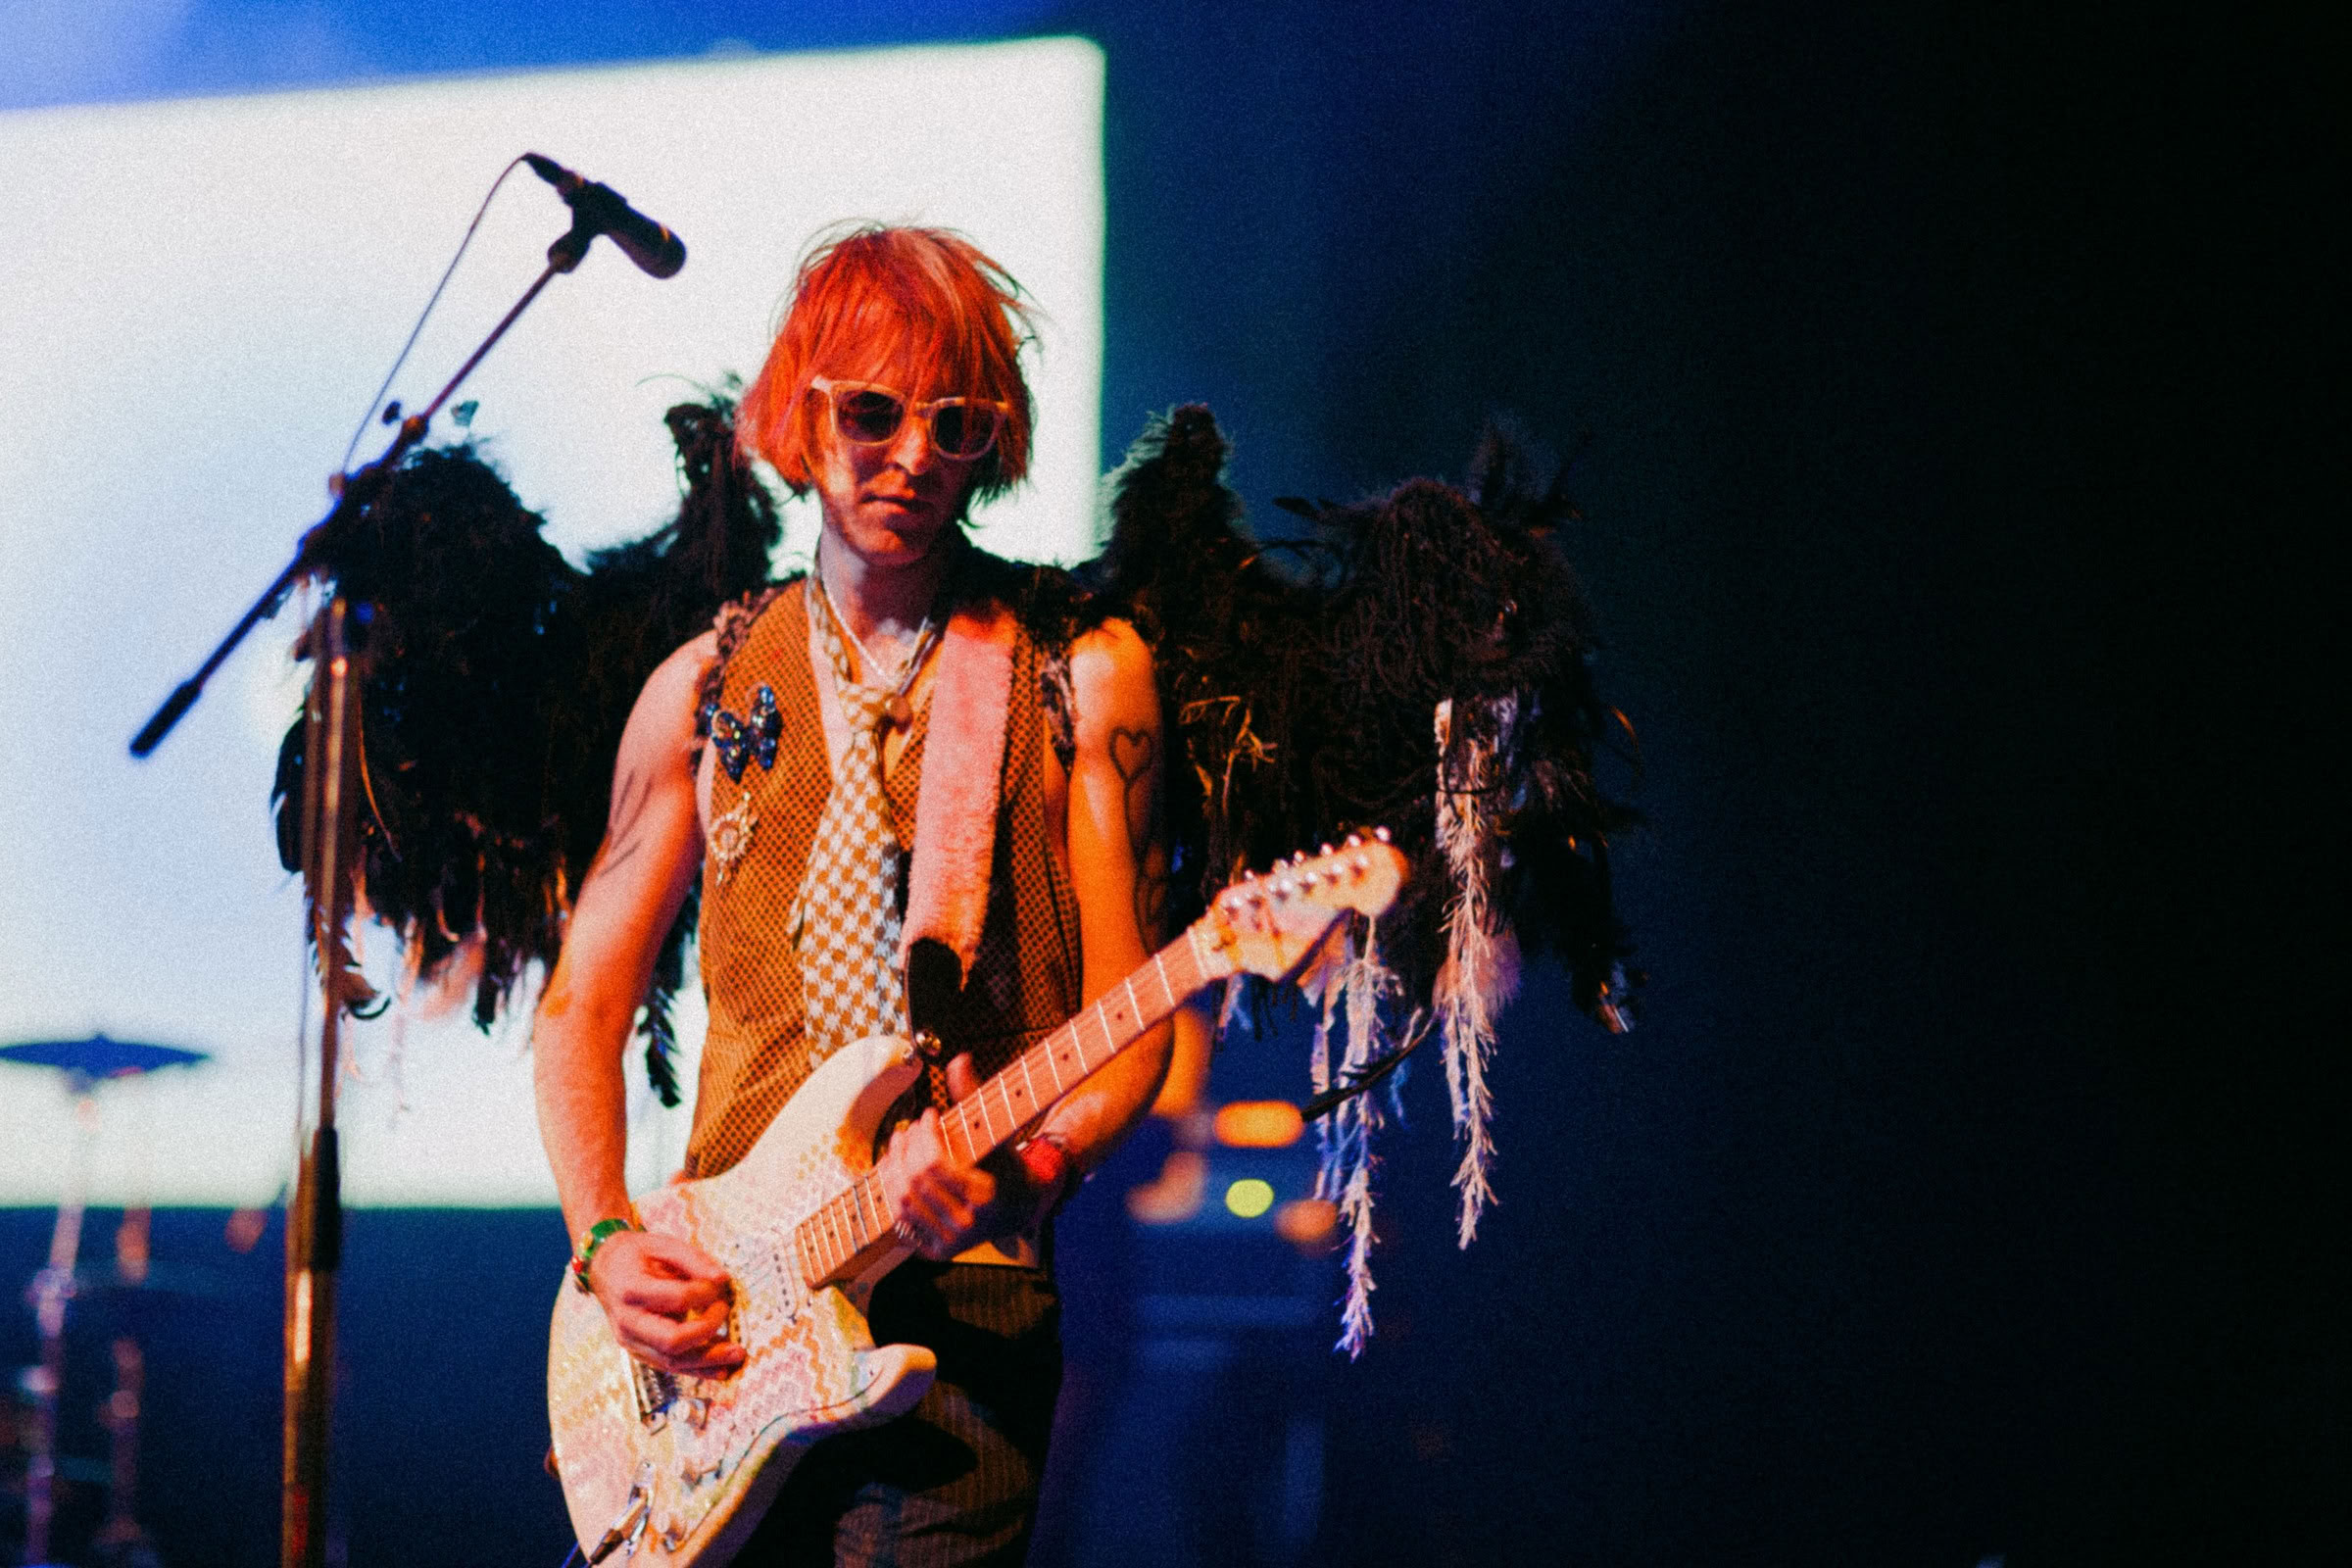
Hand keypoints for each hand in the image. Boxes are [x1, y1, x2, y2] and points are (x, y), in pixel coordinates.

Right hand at [586, 1228, 745, 1377]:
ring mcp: (631, 1342)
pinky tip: (721, 1369)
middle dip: (707, 1333)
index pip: (676, 1299)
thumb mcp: (662, 1245)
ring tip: (737, 1356)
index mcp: (631, 1289)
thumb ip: (693, 1260)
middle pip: (671, 1341)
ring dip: (708, 1362)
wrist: (605, 1270)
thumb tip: (722, 1279)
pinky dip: (698, 1370)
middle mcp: (628, 1322)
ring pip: (672, 1361)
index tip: (719, 1283)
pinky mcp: (639, 1352)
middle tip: (727, 1313)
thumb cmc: (637, 1255)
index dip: (704, 1293)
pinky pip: (670, 1366)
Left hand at [877, 1054, 1046, 1258]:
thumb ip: (973, 1095)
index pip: (935, 1164)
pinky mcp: (937, 1252)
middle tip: (908, 1128)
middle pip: (915, 1182)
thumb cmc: (1006, 1163)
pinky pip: (902, 1223)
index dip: (925, 1135)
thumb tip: (957, 1059)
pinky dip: (893, 1195)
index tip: (928, 1115)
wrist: (1021, 1207)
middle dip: (906, 1149)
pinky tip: (894, 1171)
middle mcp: (967, 1225)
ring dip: (892, 1169)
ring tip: (896, 1144)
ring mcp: (950, 1242)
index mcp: (985, 1197)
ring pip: (902, 1203)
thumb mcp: (996, 1130)